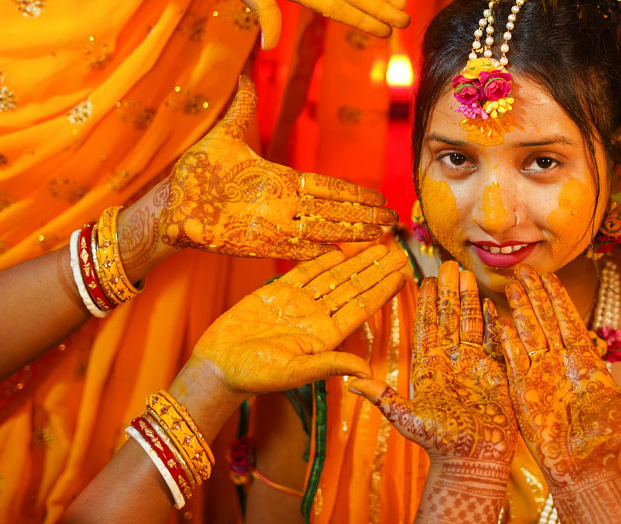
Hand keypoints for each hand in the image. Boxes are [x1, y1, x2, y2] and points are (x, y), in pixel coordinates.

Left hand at [158, 76, 397, 260]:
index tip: (379, 196)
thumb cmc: (195, 172)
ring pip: (322, 230)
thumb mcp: (223, 136)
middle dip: (365, 216)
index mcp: (280, 181)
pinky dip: (319, 252)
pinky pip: (296, 249)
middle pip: (334, 211)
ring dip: (352, 234)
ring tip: (381, 236)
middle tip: (393, 220)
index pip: (326, 187)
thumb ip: (243, 108)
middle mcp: (282, 204)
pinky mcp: (258, 244)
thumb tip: (246, 75)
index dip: (354, 193)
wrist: (169, 205)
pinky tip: (342, 254)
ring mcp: (272, 225)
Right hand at [190, 245, 410, 394]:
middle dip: (376, 270)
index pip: (360, 308)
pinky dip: (322, 259)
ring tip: (379, 245)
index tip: (403, 276)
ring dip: (356, 261)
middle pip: (352, 288)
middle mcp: (316, 318)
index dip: (382, 291)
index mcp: (325, 336)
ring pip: (333, 276)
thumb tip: (367, 370)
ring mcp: (297, 304)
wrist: (217, 366)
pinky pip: (304, 272)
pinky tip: (341, 249)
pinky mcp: (276, 293)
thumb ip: (330, 365)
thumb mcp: (295, 372)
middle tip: (399, 252)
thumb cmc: (254, 375)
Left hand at [351, 262, 513, 523]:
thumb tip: (351, 383)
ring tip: (467, 275)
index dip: (426, 305)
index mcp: (429, 369)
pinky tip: (491, 304)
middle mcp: (451, 363)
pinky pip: (494, 344)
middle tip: (447, 264)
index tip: (423, 280)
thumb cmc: (438, 444)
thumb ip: (383, 397)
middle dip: (449, 292)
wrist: (472, 462)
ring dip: (469, 300)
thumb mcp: (405, 419)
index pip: (426, 328)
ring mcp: (474, 366)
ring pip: (470, 325)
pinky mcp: (495, 374)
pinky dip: (492, 324)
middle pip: (450, 319)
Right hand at [498, 267, 620, 520]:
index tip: (549, 275)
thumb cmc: (611, 440)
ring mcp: (540, 374)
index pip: (569, 320)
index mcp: (584, 362)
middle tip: (525, 268)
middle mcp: (560, 363)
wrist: (587, 469)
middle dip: (535, 294)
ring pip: (527, 332)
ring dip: (520, 307)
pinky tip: (499, 316)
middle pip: (545, 319)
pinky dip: (504, 336)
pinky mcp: (523, 389)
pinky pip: (512, 356)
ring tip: (512, 283)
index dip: (558, 298)